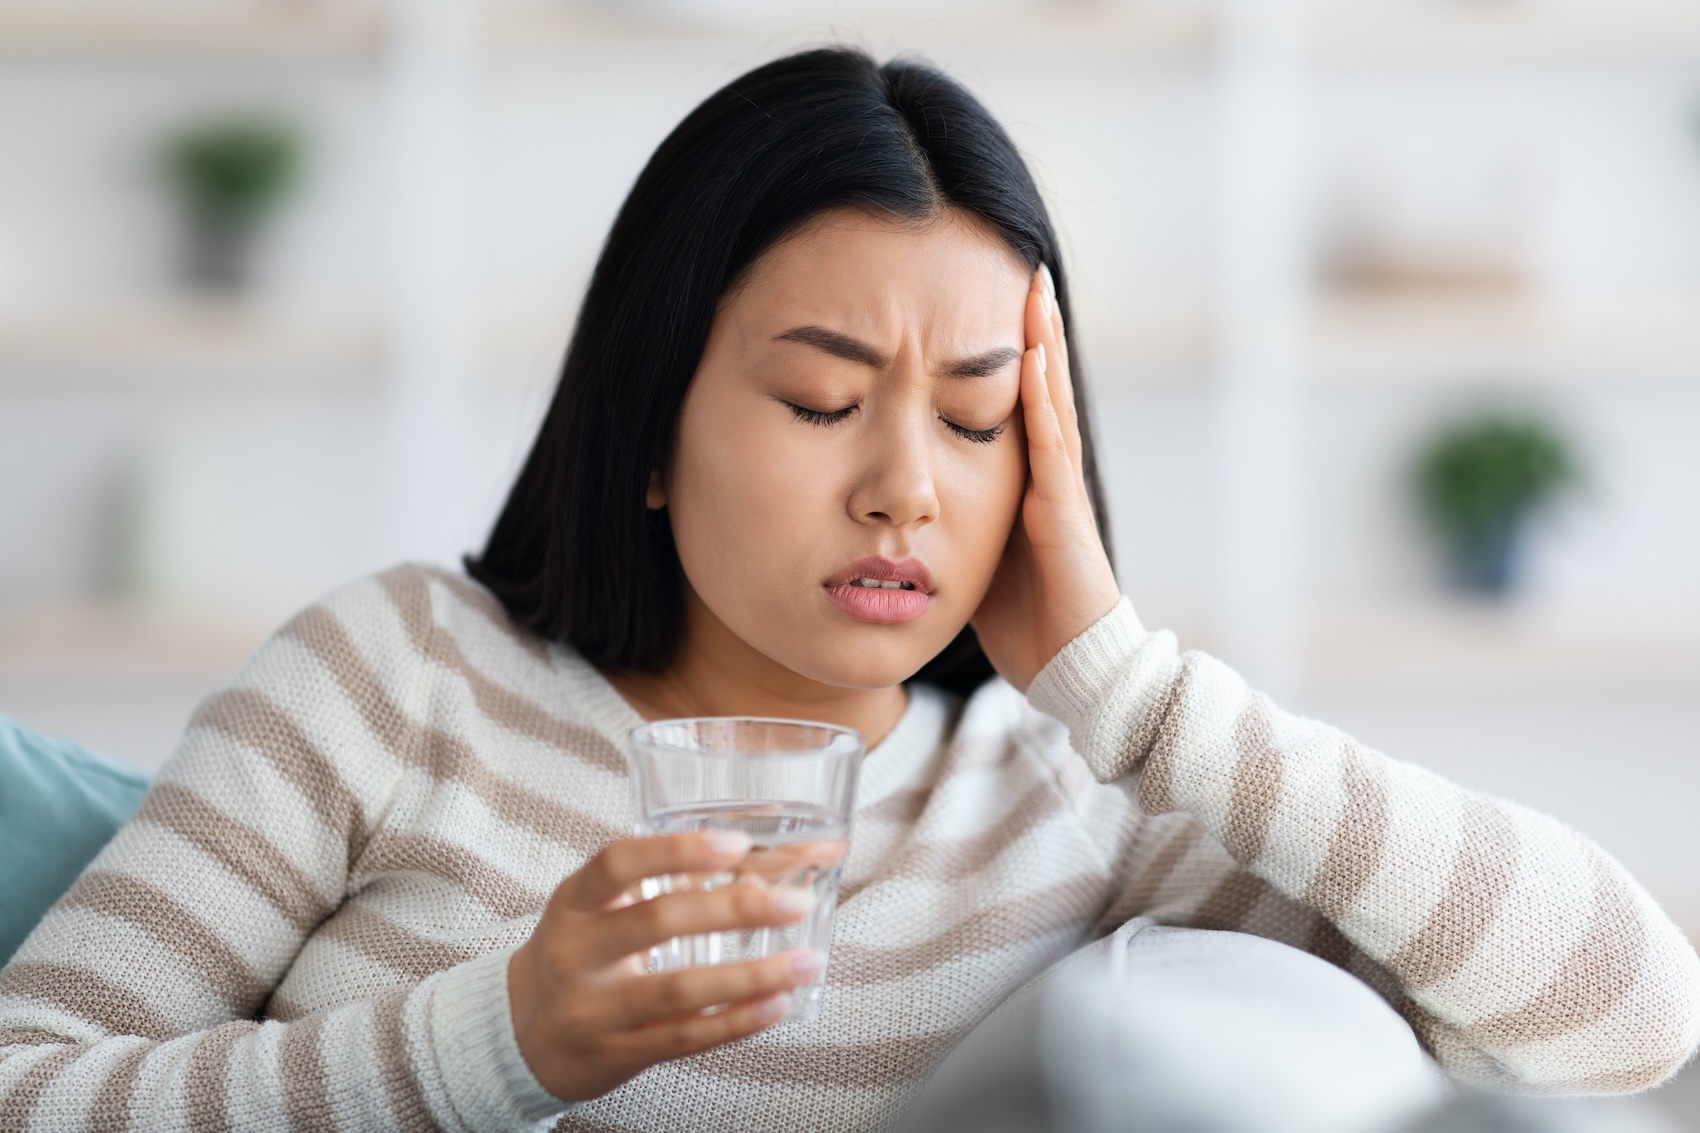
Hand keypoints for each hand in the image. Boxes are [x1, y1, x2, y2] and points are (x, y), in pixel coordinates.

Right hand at [507, 831, 834, 1101]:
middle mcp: (576, 951)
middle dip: (734, 909)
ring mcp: (592, 1008)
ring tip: (808, 962)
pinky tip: (777, 1005)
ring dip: (751, 976)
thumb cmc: (585, 951)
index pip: (618, 863)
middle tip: (795, 904)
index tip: (736, 844)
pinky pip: (682, 1039)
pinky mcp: (614, 1054)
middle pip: (656, 921)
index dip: (678, 850)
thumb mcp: (610, 907)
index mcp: (576, 899)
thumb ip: (691, 877)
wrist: (523, 1033)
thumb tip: (808, 851)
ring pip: (678, 990)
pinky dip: (735, 1022)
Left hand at [970, 265, 1120, 691]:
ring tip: (1035, 288)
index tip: (991, 298)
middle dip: (1033, 328)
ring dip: (1043, 343)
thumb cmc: (1024, 620)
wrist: (1070, 669)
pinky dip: (1042, 399)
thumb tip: (906, 501)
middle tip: (1023, 266)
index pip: (1016, 403)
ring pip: (1050, 401)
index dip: (1007, 352)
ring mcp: (1060, 490)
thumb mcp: (972, 555)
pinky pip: (1050, 446)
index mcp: (1024, 483)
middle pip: (1039, 386)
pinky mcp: (1062, 514)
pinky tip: (1032, 358)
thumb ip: (951, 520)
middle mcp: (1047, 476)